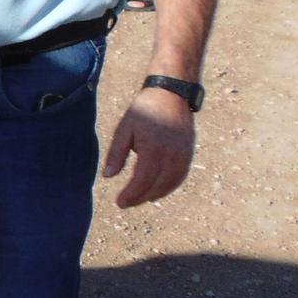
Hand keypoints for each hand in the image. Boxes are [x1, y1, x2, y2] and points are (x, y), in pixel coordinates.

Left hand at [103, 86, 195, 207]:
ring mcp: (183, 156)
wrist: (172, 94)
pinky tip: (157, 191)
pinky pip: (180, 177)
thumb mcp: (124, 129)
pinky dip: (168, 187)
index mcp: (153, 149)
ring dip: (154, 195)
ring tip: (139, 199)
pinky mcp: (189, 154)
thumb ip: (116, 154)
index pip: (142, 181)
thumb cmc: (145, 110)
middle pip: (156, 187)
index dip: (131, 195)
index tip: (119, 202)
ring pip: (170, 184)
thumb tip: (108, 176)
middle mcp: (171, 156)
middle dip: (140, 198)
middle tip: (125, 203)